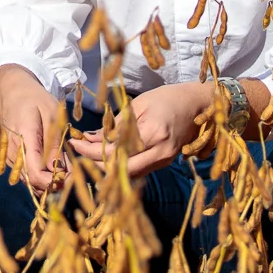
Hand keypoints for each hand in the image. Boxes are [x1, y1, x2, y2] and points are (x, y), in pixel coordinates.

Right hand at [0, 65, 66, 193]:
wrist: (12, 92)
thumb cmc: (35, 100)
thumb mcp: (52, 114)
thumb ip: (55, 142)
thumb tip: (60, 169)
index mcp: (25, 137)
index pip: (35, 172)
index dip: (53, 181)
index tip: (69, 177)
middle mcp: (14, 150)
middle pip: (32, 181)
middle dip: (53, 183)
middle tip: (71, 173)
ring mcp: (10, 155)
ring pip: (28, 181)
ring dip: (47, 181)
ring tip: (64, 168)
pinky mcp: (11, 158)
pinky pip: (25, 175)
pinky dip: (39, 176)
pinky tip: (51, 166)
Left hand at [68, 82, 213, 177]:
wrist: (198, 105)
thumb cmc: (167, 98)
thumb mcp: (138, 105)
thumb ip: (115, 124)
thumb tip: (91, 138)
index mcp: (153, 133)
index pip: (114, 151)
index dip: (91, 150)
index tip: (74, 143)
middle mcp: (159, 152)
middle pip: (120, 169)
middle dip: (96, 163)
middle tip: (78, 153)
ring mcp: (164, 161)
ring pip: (129, 174)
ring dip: (107, 167)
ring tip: (88, 154)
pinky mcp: (165, 163)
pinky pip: (138, 170)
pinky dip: (120, 166)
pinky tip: (107, 157)